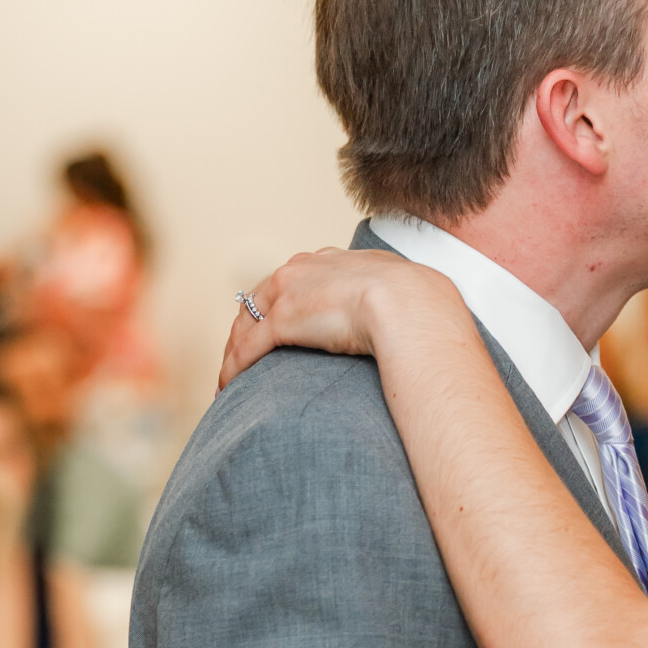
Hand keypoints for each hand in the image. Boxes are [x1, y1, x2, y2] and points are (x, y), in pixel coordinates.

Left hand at [218, 246, 445, 389]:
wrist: (412, 305)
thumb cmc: (420, 308)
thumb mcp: (403, 296)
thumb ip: (393, 304)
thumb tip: (409, 322)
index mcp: (331, 260)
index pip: (291, 283)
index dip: (279, 308)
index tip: (277, 331)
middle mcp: (302, 269)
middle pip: (260, 300)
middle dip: (248, 330)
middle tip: (242, 359)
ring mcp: (288, 293)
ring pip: (247, 324)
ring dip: (235, 353)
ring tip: (231, 379)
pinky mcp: (281, 320)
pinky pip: (248, 348)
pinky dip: (234, 368)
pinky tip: (228, 387)